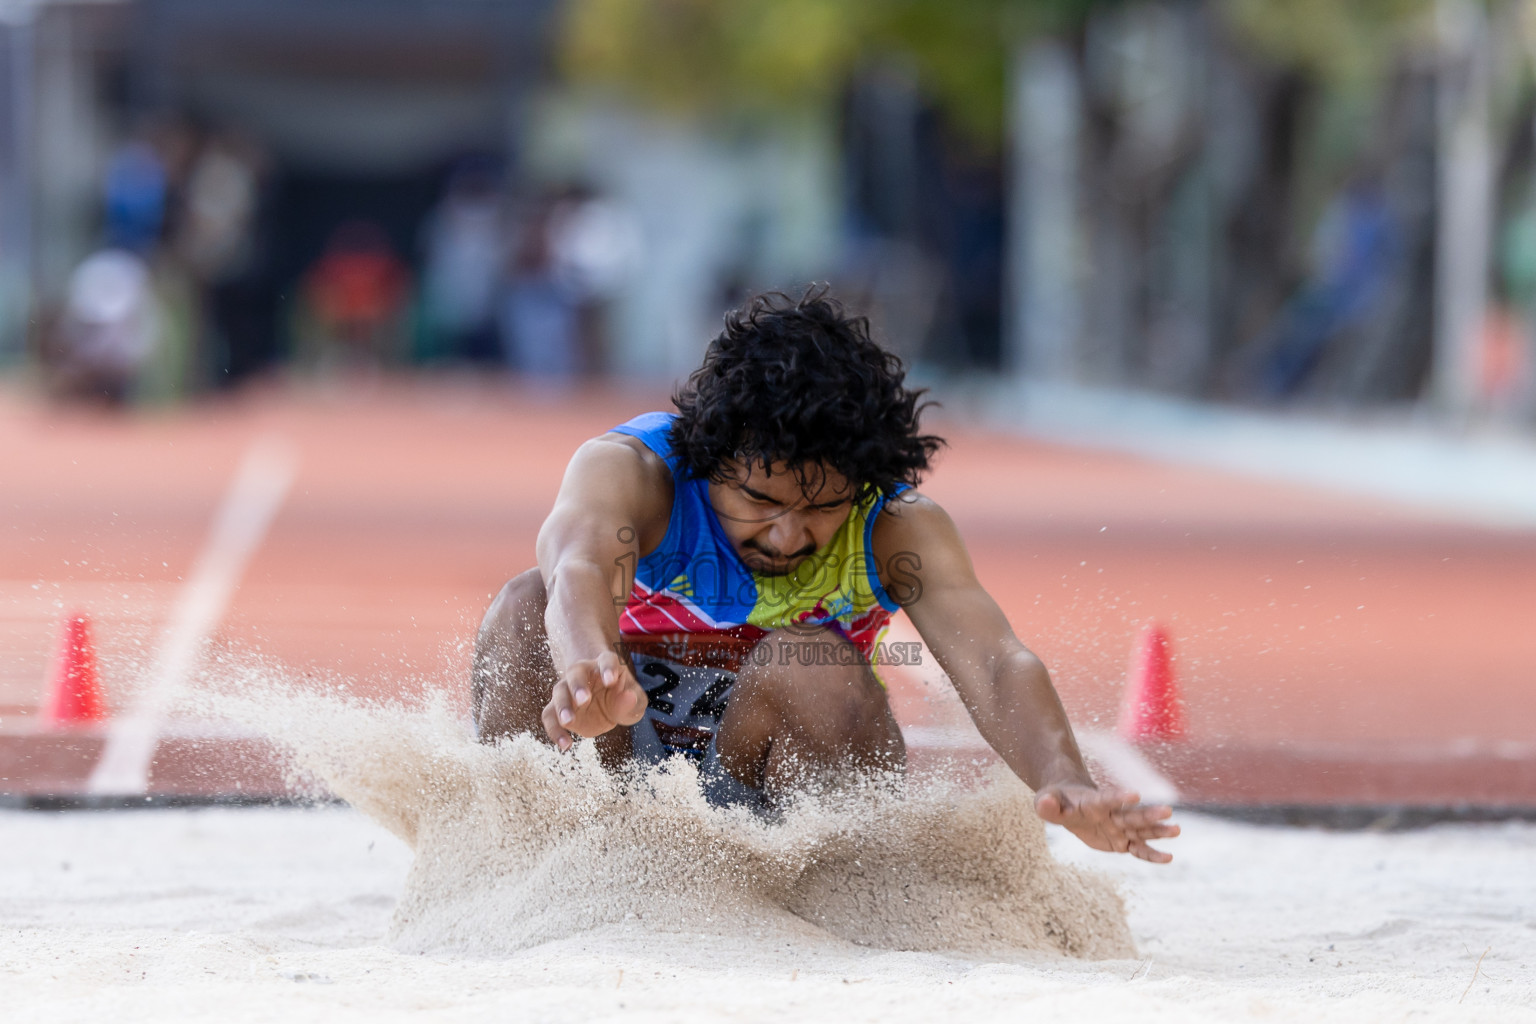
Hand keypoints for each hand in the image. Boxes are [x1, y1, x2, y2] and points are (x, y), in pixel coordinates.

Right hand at [541, 649, 647, 751]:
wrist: (607, 706)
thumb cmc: (623, 699)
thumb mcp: (635, 702)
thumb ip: (632, 700)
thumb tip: (629, 696)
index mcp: (606, 664)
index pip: (606, 660)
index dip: (608, 668)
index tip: (611, 680)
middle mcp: (584, 672)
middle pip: (575, 672)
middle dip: (578, 686)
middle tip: (583, 700)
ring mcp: (569, 688)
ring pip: (559, 692)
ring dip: (562, 707)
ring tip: (568, 722)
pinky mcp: (559, 708)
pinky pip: (550, 715)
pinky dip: (554, 730)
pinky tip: (565, 744)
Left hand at [1034, 783, 1179, 863]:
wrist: (1069, 803)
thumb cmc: (1057, 801)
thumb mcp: (1046, 802)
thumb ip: (1046, 804)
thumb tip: (1043, 803)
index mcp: (1094, 802)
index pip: (1107, 799)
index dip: (1119, 797)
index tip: (1135, 795)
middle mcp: (1111, 814)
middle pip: (1131, 815)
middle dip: (1148, 814)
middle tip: (1168, 810)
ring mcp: (1119, 827)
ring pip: (1141, 830)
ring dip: (1158, 831)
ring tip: (1177, 829)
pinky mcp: (1121, 841)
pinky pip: (1138, 849)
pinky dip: (1151, 855)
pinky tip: (1168, 858)